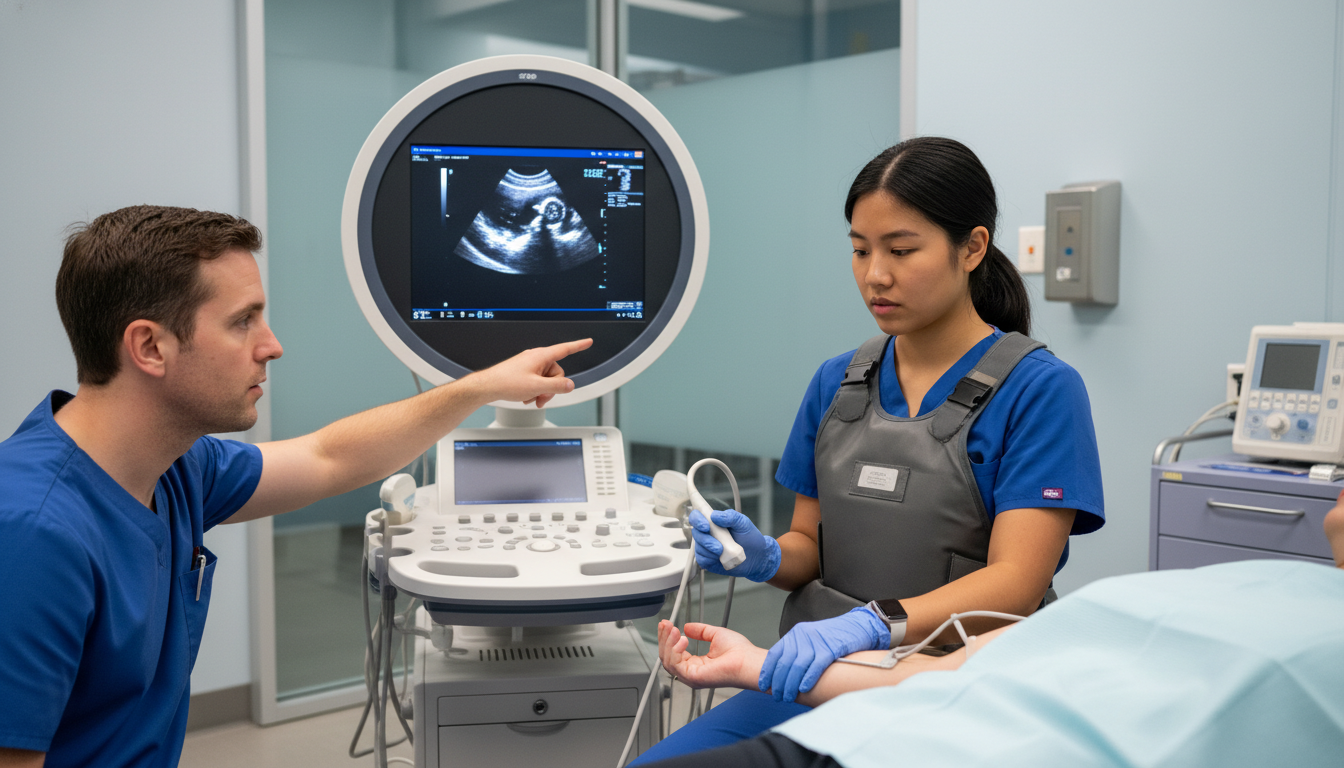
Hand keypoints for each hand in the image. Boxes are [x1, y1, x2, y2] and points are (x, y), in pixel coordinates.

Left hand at [467, 339, 592, 407]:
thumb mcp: (536, 387)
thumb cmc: (507, 382)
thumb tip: (570, 385)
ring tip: (531, 398)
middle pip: (557, 372)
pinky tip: (526, 397)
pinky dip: (535, 390)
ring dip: (542, 391)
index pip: (565, 349)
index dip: (578, 345)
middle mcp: (536, 358)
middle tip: (542, 397)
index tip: (588, 342)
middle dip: (552, 388)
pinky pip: (538, 381)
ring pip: (547, 379)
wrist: (488, 386)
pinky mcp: (524, 371)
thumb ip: (557, 386)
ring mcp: (530, 365)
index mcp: (541, 356)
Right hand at [658, 620, 764, 689]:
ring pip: (667, 661)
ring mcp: (692, 676)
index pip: (675, 653)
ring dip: (667, 642)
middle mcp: (693, 672)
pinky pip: (674, 664)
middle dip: (664, 638)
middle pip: (667, 657)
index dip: (668, 638)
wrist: (748, 661)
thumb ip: (700, 631)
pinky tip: (682, 639)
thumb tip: (688, 627)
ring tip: (674, 630)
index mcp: (698, 664)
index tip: (666, 624)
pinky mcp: (693, 677)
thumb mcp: (716, 635)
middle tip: (665, 624)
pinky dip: (674, 650)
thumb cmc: (740, 653)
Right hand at [688, 508, 780, 581]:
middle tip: (718, 546)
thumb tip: (714, 516)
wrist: (757, 558)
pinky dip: (709, 559)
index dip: (697, 519)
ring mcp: (706, 547)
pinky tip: (720, 559)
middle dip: (705, 540)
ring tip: (723, 553)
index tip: (706, 526)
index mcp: (713, 521)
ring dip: (709, 551)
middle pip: (696, 533)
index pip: (697, 516)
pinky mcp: (708, 560)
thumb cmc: (750, 538)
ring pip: (698, 547)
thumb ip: (731, 517)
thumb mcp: (743, 524)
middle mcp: (707, 533)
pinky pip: (701, 560)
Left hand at [758, 607, 887, 702]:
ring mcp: (816, 641)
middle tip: (777, 697)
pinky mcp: (831, 647)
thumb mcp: (811, 641)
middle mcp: (802, 635)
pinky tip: (804, 688)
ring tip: (787, 697)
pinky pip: (816, 665)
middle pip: (785, 662)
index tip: (764, 686)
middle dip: (778, 683)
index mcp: (795, 634)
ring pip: (798, 666)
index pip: (775, 654)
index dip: (767, 671)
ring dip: (790, 685)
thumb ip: (798, 653)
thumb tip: (785, 676)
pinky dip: (808, 678)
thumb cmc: (834, 638)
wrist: (858, 625)